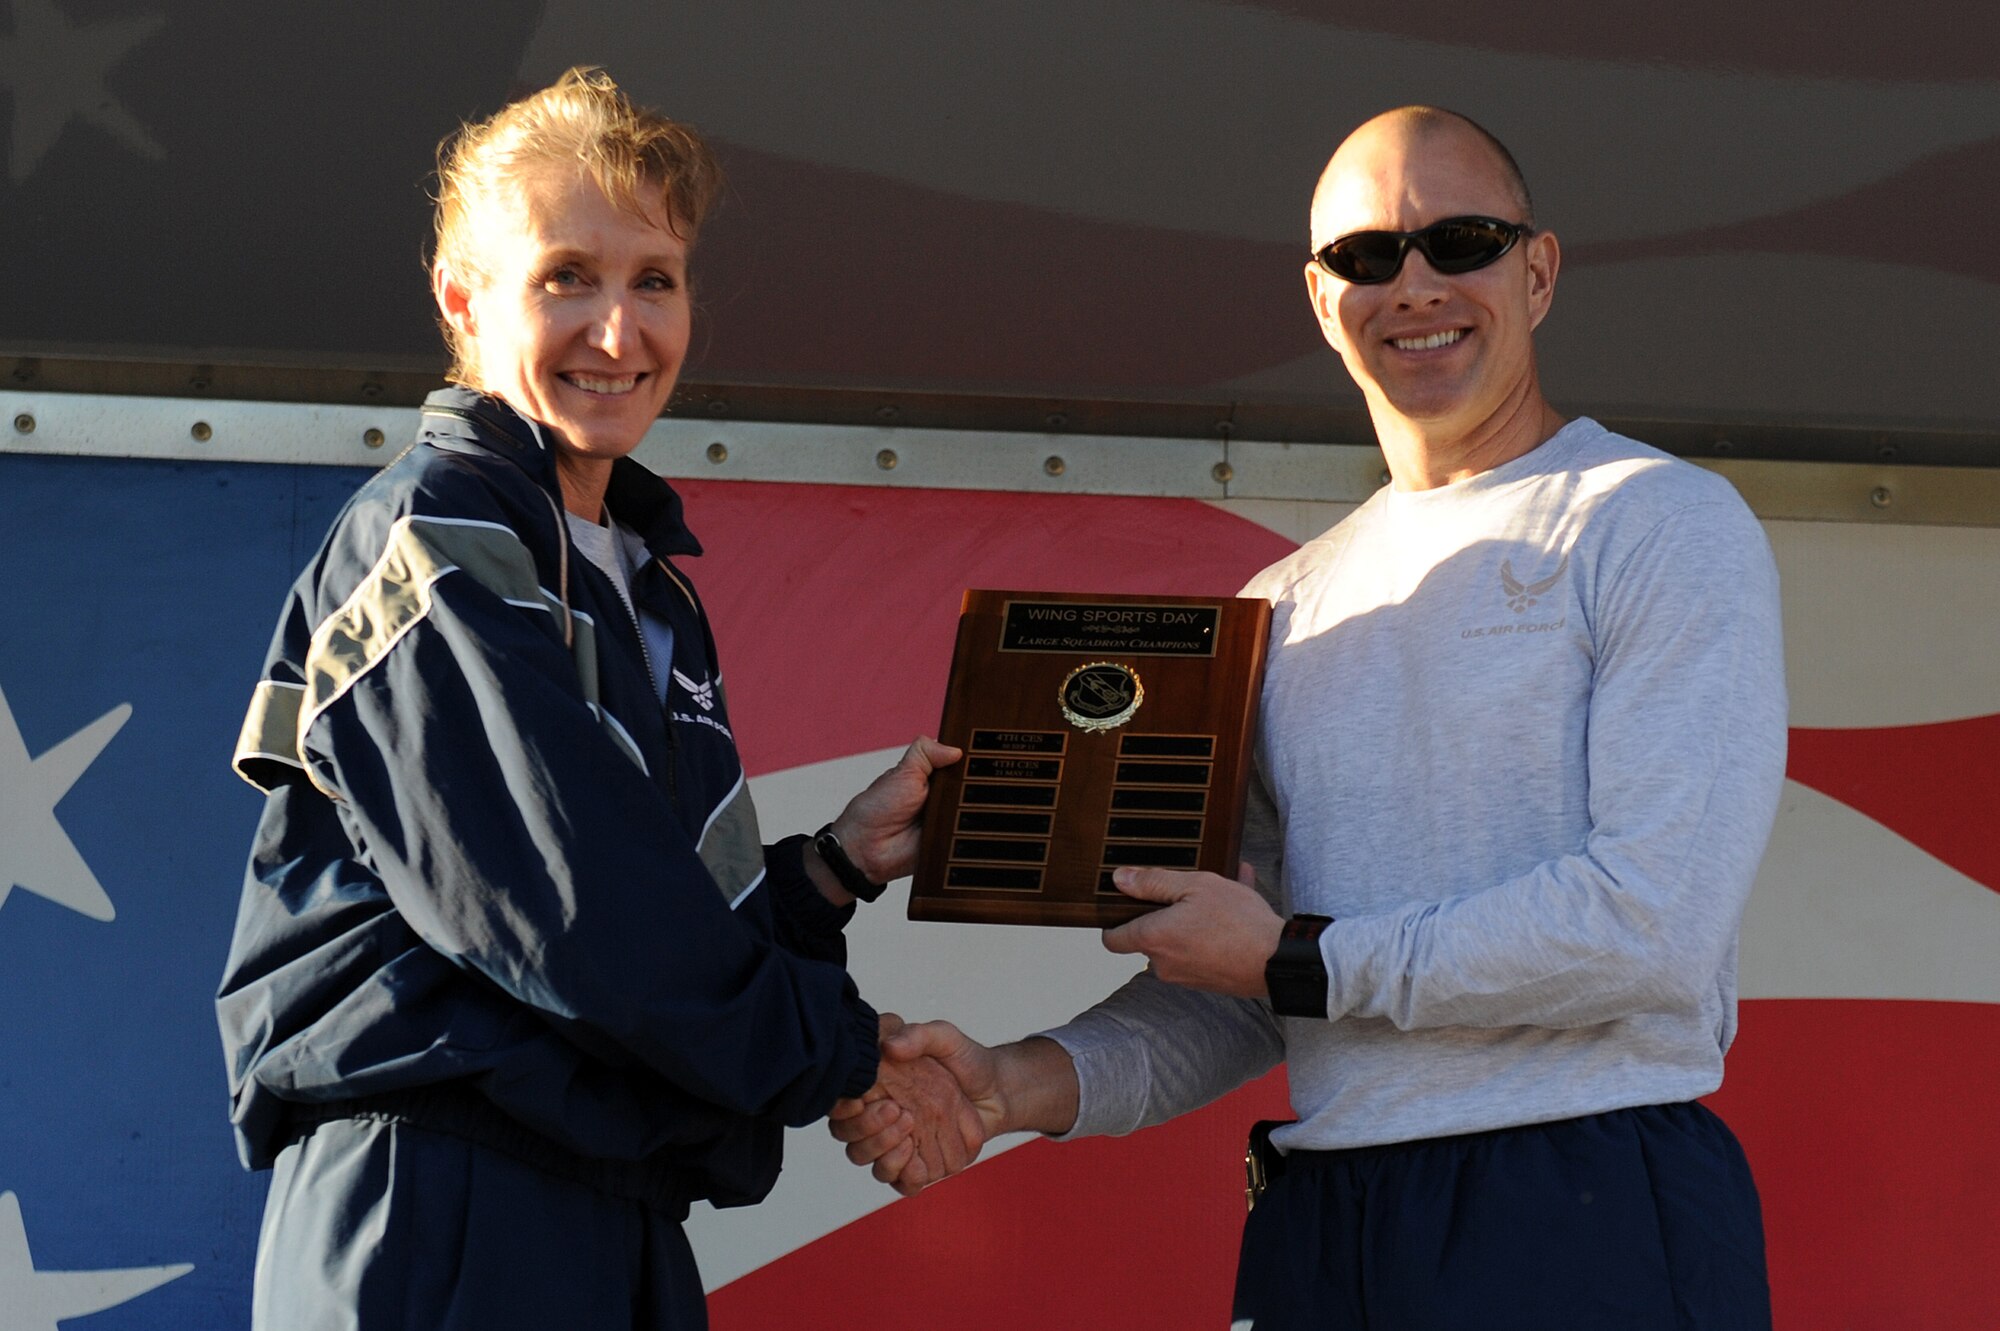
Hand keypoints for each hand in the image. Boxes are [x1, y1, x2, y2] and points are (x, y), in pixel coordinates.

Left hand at [829, 736, 961, 882]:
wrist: (869, 848)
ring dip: (970, 810)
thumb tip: (955, 749)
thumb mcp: (903, 771)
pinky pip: (969, 836)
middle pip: (972, 788)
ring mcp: (949, 820)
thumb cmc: (877, 809)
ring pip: (974, 812)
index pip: (960, 765)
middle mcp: (943, 798)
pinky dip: (969, 832)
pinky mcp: (951, 842)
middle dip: (972, 786)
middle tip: (963, 786)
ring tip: (956, 808)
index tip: (976, 756)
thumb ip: (926, 752)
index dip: (968, 761)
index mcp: (932, 777)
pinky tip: (961, 826)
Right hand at [829, 1019, 1002, 1196]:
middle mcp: (883, 1123)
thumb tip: (889, 1047)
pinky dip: (908, 1175)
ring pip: (874, 1166)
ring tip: (910, 1130)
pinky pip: (903, 1184)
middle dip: (870, 1131)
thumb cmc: (967, 1061)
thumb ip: (918, 1035)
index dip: (842, 1110)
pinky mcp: (923, 1166)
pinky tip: (918, 1156)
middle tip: (897, 1110)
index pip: (841, 1110)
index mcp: (877, 1092)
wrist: (999, 1090)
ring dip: (887, 1153)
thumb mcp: (945, 1038)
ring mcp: (902, 1147)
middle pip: (852, 1143)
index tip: (858, 1100)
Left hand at [1101, 862, 1281, 996]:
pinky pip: (1198, 952)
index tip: (1127, 905)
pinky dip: (1208, 934)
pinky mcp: (1205, 982)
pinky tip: (1233, 912)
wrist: (1278, 960)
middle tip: (1187, 894)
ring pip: (1177, 943)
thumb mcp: (1195, 886)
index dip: (1114, 921)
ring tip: (1220, 898)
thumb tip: (1119, 879)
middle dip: (1163, 915)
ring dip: (1190, 922)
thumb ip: (1153, 882)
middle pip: (1148, 938)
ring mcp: (1184, 977)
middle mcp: (1162, 964)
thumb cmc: (1238, 922)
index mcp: (1153, 939)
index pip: (1112, 939)